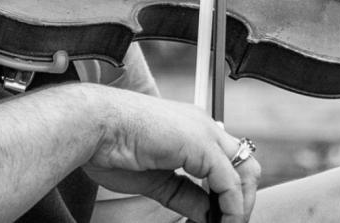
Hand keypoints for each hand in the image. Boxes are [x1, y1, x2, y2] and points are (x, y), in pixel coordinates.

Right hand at [83, 86, 260, 222]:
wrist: (93, 127)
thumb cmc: (111, 146)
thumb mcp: (158, 180)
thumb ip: (186, 195)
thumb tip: (208, 213)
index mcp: (193, 131)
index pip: (227, 163)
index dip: (229, 194)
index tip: (219, 218)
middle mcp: (204, 127)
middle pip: (246, 164)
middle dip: (243, 199)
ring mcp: (205, 132)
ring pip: (245, 171)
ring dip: (241, 205)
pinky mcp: (201, 143)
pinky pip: (229, 180)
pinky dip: (231, 206)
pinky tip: (223, 220)